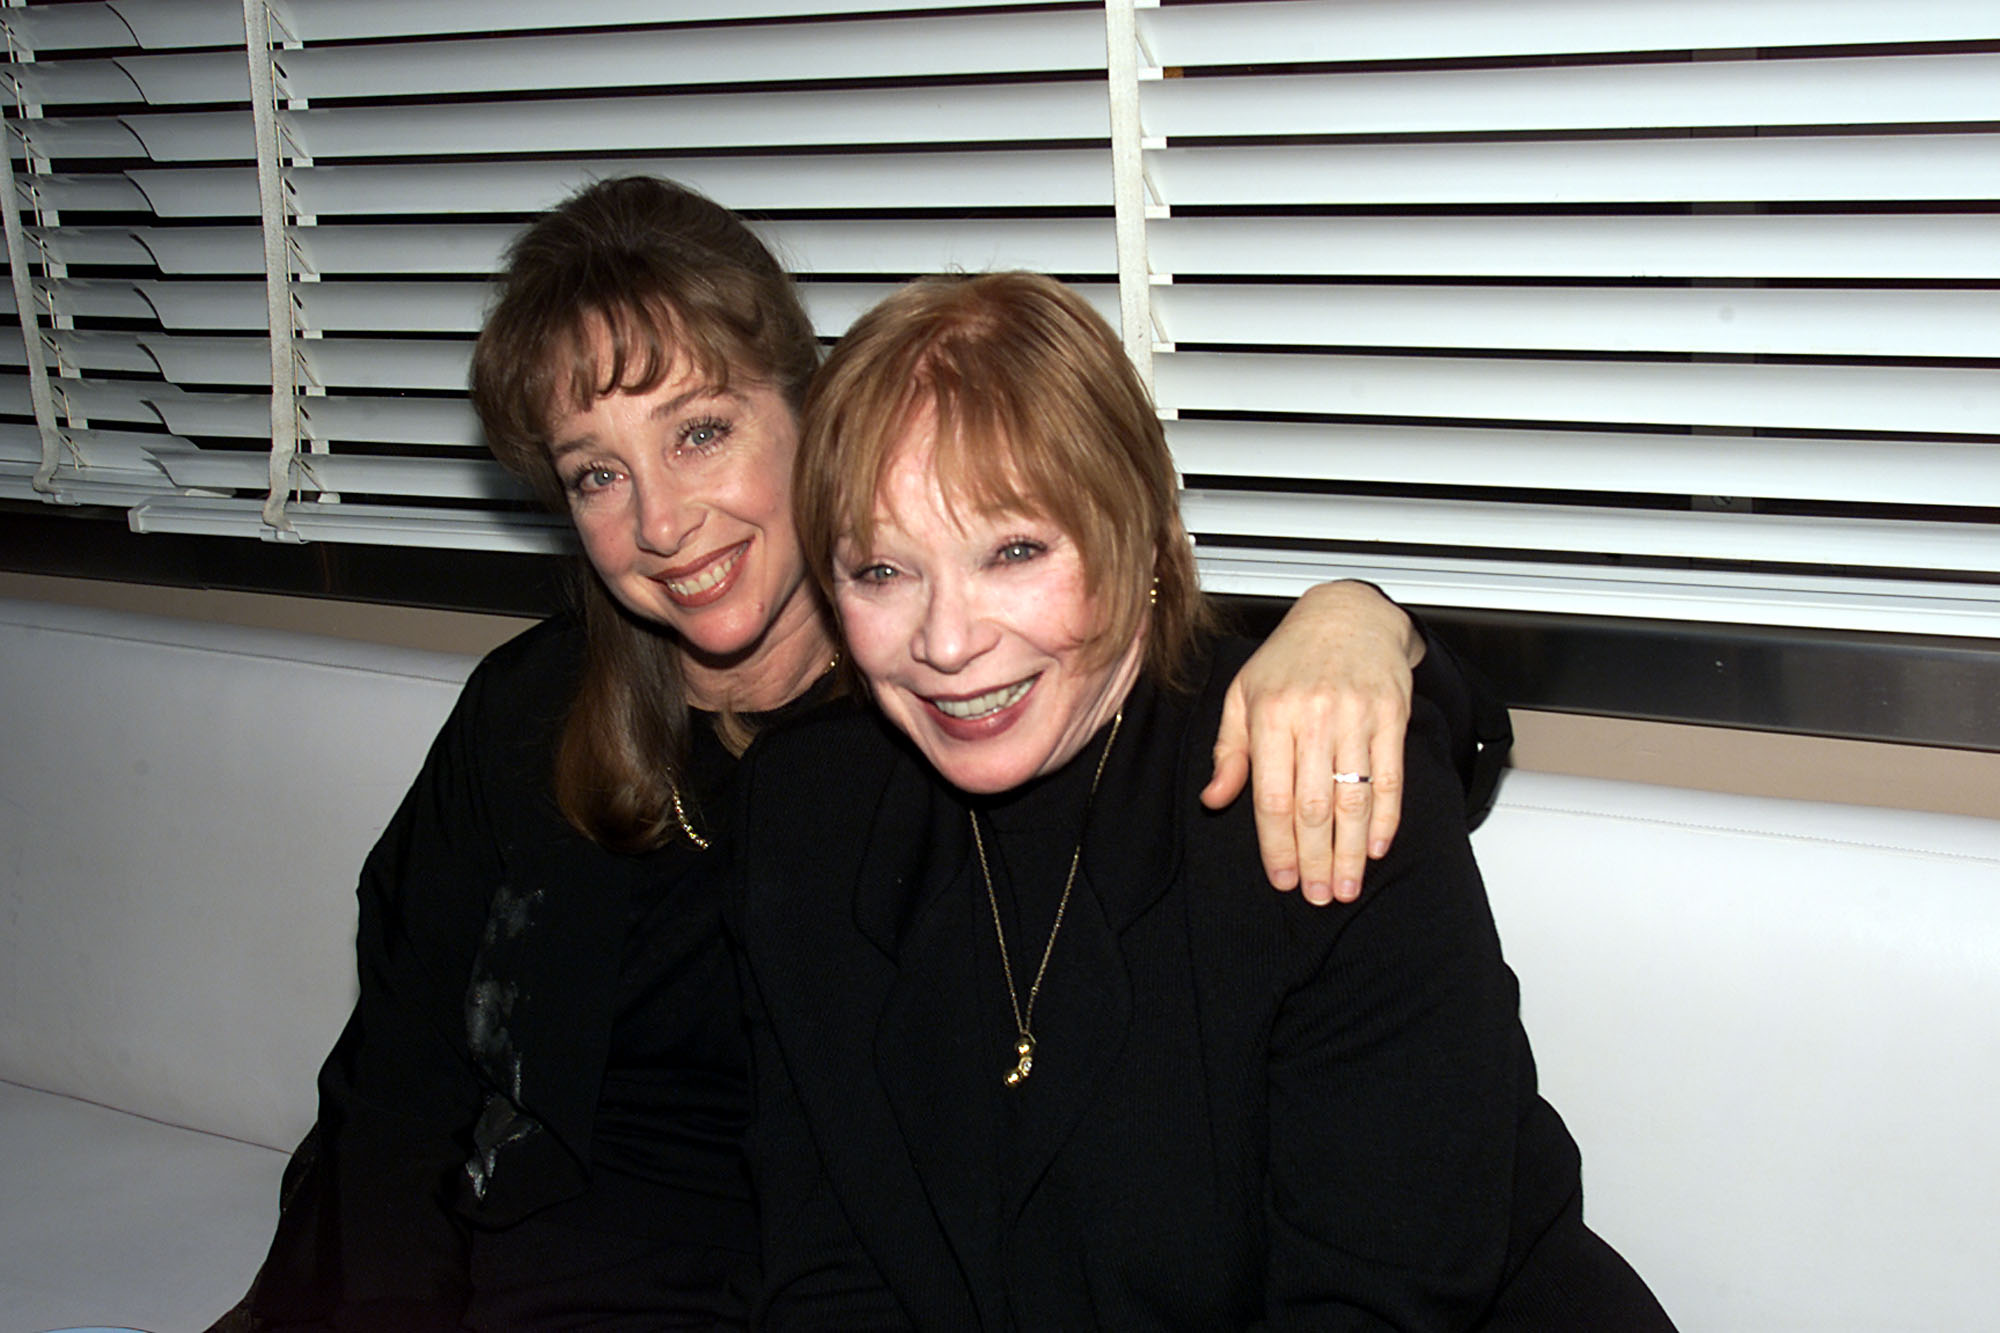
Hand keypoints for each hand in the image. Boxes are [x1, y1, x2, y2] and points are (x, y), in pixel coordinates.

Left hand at [1201, 581, 1421, 904]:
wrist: (1346, 614)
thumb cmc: (1288, 658)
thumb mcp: (1242, 695)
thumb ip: (1228, 751)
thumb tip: (1213, 800)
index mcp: (1269, 713)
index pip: (1271, 794)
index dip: (1276, 843)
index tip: (1281, 878)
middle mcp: (1312, 715)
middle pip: (1314, 805)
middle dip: (1314, 858)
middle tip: (1315, 895)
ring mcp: (1355, 715)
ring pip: (1353, 796)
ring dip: (1349, 850)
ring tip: (1344, 885)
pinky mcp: (1391, 714)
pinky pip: (1389, 776)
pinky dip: (1385, 817)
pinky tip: (1375, 847)